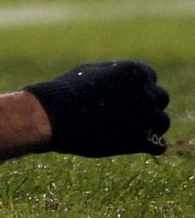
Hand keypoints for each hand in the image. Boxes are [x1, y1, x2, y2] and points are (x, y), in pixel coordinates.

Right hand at [25, 60, 170, 157]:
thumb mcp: (89, 72)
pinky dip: (149, 146)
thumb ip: (113, 74)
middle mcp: (147, 92)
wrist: (54, 115)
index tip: (124, 96)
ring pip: (162, 123)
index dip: (137, 88)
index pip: (150, 78)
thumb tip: (124, 81)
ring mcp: (147, 117)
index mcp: (136, 71)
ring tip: (127, 129)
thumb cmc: (67, 91)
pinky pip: (158, 146)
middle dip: (147, 105)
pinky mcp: (141, 140)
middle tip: (126, 113)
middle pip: (161, 99)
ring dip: (150, 126)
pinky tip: (135, 144)